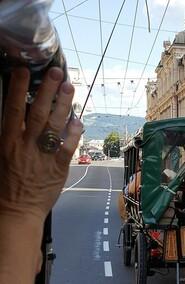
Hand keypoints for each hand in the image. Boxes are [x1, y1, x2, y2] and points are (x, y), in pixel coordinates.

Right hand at [0, 66, 82, 225]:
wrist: (16, 211)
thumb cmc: (7, 185)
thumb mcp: (2, 156)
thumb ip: (12, 135)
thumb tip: (19, 114)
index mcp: (7, 142)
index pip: (13, 109)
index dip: (19, 88)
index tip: (24, 71)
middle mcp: (25, 145)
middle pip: (37, 112)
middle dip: (47, 90)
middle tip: (57, 72)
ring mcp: (42, 156)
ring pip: (54, 126)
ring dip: (63, 105)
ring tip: (70, 88)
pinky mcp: (58, 168)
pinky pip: (67, 147)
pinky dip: (73, 134)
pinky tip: (79, 121)